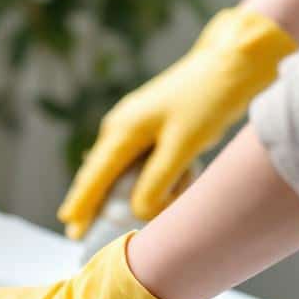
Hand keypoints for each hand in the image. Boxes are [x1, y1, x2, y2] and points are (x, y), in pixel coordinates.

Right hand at [57, 7, 296, 237]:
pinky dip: (133, 178)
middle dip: (88, 200)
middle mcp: (120, 126)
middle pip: (97, 171)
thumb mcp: (183, 145)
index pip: (95, 175)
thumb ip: (157, 181)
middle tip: (76, 231)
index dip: (81, 202)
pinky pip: (132, 159)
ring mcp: (134, 123)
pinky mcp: (151, 125)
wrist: (229, 66)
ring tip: (105, 216)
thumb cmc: (206, 102)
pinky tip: (142, 190)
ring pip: (116, 166)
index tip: (69, 226)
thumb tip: (138, 211)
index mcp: (123, 130)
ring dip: (114, 191)